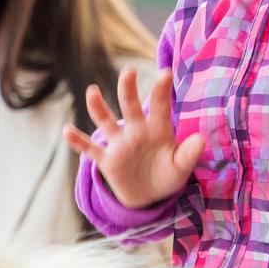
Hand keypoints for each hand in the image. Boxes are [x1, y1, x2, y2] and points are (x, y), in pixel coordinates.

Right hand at [63, 67, 204, 209]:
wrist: (148, 195)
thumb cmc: (167, 175)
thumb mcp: (181, 168)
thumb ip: (189, 153)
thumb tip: (201, 139)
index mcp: (158, 129)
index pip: (159, 107)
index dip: (161, 91)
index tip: (165, 73)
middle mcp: (136, 130)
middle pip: (129, 105)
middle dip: (128, 89)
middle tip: (129, 72)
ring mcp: (119, 144)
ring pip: (106, 121)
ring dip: (98, 107)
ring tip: (92, 92)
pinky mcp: (107, 160)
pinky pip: (90, 149)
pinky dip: (78, 141)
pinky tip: (66, 130)